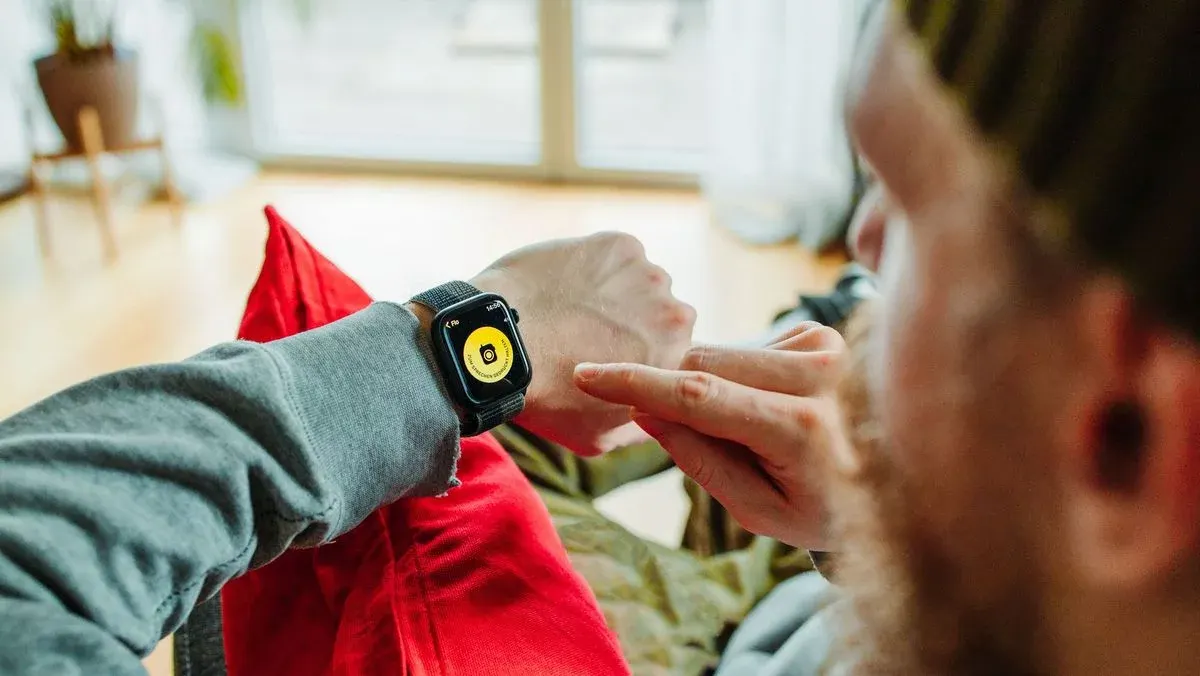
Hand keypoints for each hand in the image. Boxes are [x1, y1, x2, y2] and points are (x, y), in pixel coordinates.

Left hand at [471, 232, 695, 456]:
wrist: (502, 346)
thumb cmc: (547, 397)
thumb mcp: (601, 438)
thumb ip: (642, 424)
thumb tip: (656, 412)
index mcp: (677, 365)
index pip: (675, 357)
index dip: (644, 357)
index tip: (615, 358)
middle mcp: (676, 317)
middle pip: (664, 316)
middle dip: (637, 323)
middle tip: (590, 333)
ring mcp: (649, 276)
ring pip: (641, 282)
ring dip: (617, 293)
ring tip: (573, 309)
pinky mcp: (620, 246)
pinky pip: (616, 255)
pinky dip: (596, 265)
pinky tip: (565, 284)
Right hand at [573, 323, 846, 548]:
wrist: (902, 484)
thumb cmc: (827, 508)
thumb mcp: (759, 511)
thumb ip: (700, 460)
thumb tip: (647, 409)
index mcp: (803, 428)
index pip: (698, 396)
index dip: (635, 383)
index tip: (587, 373)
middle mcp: (821, 374)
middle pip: (701, 366)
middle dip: (676, 395)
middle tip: (709, 442)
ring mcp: (826, 345)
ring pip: (721, 353)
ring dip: (714, 387)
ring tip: (759, 432)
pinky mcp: (823, 332)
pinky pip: (749, 348)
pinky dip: (744, 377)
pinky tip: (777, 407)